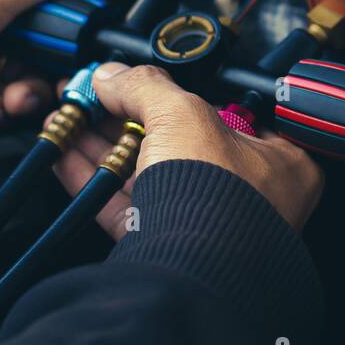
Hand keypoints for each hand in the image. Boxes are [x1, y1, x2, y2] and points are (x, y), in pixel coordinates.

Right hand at [50, 63, 323, 238]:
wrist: (191, 269)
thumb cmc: (217, 198)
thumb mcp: (183, 115)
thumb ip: (146, 88)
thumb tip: (113, 75)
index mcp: (278, 162)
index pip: (232, 115)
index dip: (185, 96)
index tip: (146, 85)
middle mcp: (247, 196)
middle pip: (181, 145)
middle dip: (129, 119)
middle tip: (95, 100)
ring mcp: (204, 224)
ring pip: (149, 177)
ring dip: (104, 147)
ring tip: (70, 121)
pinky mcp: (165, 248)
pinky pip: (126, 210)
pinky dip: (94, 181)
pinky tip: (66, 157)